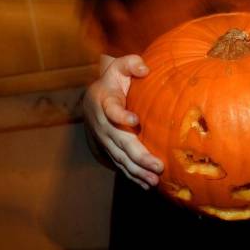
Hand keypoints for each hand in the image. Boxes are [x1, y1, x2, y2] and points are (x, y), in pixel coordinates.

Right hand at [83, 55, 162, 188]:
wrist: (92, 100)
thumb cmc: (113, 82)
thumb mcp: (119, 67)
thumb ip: (131, 64)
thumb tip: (145, 69)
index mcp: (104, 102)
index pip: (111, 109)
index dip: (121, 115)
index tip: (134, 119)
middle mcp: (102, 124)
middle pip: (120, 142)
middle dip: (139, 155)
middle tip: (158, 166)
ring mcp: (104, 140)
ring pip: (121, 158)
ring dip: (137, 171)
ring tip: (154, 181)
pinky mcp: (108, 150)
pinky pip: (120, 165)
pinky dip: (132, 176)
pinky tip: (146, 185)